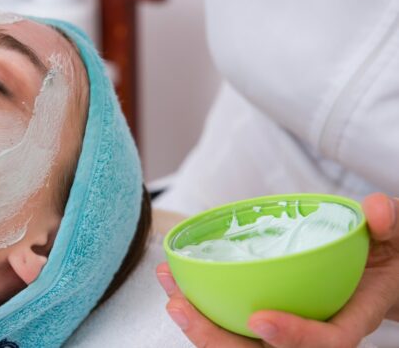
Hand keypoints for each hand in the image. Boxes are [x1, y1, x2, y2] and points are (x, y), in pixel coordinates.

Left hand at [156, 193, 398, 346]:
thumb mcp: (397, 237)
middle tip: (182, 308)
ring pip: (238, 341)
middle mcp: (313, 330)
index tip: (259, 319)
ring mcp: (286, 326)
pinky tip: (175, 282)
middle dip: (217, 338)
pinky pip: (229, 319)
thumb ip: (389, 224)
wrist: (381, 266)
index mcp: (349, 319)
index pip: (325, 341)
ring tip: (169, 291)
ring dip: (198, 322)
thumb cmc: (387, 253)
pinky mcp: (264, 315)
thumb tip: (376, 211)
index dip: (293, 336)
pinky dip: (200, 303)